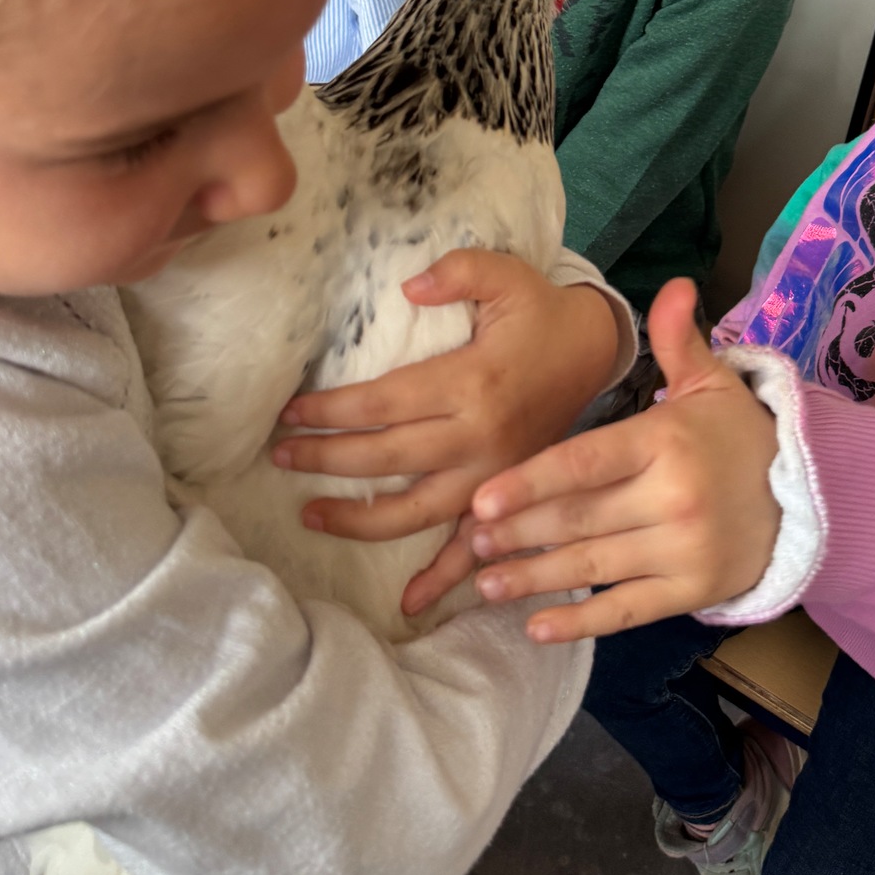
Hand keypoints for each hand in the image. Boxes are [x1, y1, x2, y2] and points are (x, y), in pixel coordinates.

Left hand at [272, 251, 620, 607]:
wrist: (594, 352)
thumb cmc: (539, 313)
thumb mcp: (506, 275)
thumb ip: (458, 271)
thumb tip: (408, 288)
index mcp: (472, 382)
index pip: (384, 402)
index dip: (332, 411)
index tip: (291, 414)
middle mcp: (480, 438)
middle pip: (387, 458)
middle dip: (326, 460)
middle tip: (280, 457)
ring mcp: (494, 476)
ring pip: (415, 511)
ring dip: (358, 519)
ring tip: (310, 514)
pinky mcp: (508, 497)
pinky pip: (472, 546)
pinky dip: (444, 578)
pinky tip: (408, 602)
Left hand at [466, 277, 781, 642]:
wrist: (808, 498)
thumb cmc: (739, 437)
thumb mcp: (713, 383)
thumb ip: (677, 340)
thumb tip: (670, 284)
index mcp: (666, 441)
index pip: (585, 463)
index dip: (530, 483)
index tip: (481, 500)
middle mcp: (674, 498)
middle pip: (579, 517)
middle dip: (518, 531)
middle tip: (468, 539)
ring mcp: (683, 550)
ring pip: (593, 566)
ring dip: (533, 577)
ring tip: (484, 581)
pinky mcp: (692, 591)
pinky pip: (626, 610)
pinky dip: (580, 622)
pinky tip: (535, 626)